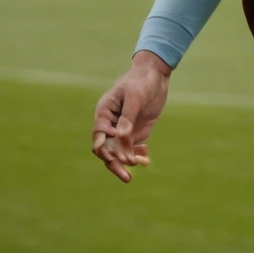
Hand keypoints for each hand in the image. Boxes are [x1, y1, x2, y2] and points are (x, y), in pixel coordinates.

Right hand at [92, 51, 170, 183]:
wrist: (155, 75)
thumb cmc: (140, 81)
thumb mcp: (135, 97)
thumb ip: (127, 118)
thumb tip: (121, 141)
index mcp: (104, 112)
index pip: (98, 136)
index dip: (106, 148)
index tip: (120, 151)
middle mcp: (110, 124)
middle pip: (106, 150)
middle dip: (115, 163)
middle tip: (127, 177)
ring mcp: (121, 130)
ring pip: (118, 153)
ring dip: (128, 161)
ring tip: (142, 162)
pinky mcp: (134, 133)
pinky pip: (131, 150)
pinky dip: (137, 157)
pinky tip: (146, 159)